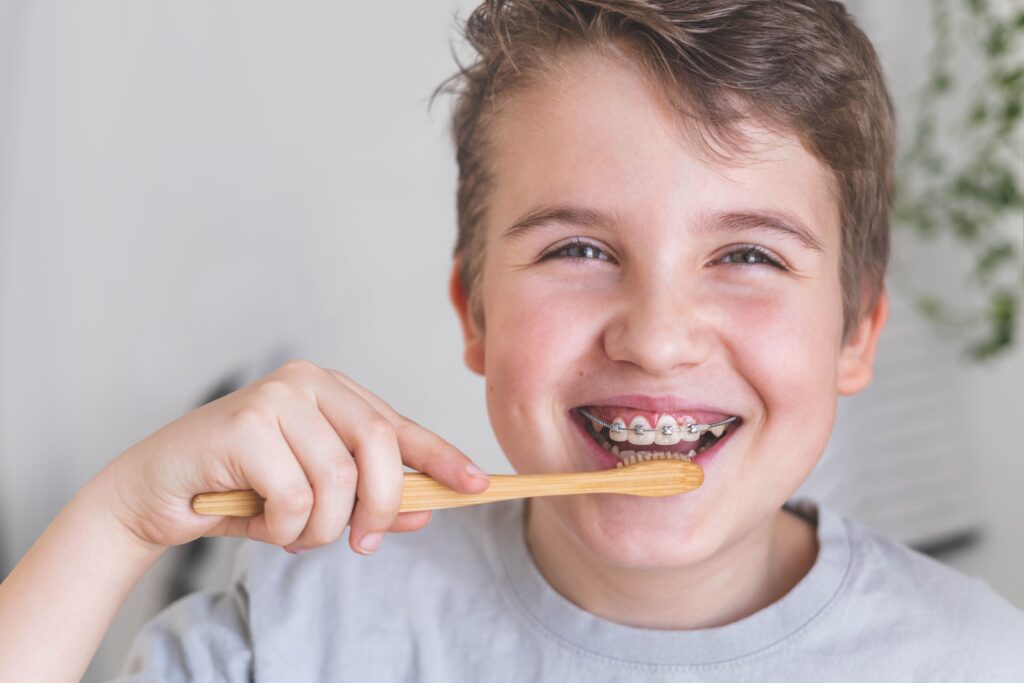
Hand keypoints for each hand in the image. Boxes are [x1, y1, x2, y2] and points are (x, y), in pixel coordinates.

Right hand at [100, 360, 489, 554]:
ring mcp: (275, 397)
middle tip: (363, 543)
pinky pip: (295, 495)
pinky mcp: (245, 423)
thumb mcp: (314, 498)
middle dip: (380, 506)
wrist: (157, 493)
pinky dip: (285, 529)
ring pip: (337, 480)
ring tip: (294, 535)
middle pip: (378, 447)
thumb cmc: (240, 489)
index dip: (440, 457)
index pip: (398, 425)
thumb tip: (426, 513)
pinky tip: (262, 524)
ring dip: (321, 527)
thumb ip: (368, 500)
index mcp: (331, 391)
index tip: (477, 485)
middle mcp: (307, 382)